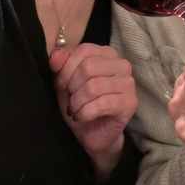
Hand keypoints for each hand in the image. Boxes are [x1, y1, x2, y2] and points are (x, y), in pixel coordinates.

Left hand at [49, 43, 136, 179]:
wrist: (93, 135)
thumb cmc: (81, 105)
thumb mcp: (66, 84)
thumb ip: (61, 66)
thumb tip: (55, 54)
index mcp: (107, 54)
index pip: (84, 50)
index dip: (67, 68)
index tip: (61, 85)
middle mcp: (121, 64)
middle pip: (88, 67)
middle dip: (72, 87)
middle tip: (70, 101)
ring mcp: (128, 83)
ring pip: (94, 86)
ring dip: (77, 102)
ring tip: (74, 111)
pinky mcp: (129, 102)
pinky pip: (102, 104)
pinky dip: (85, 112)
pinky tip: (81, 117)